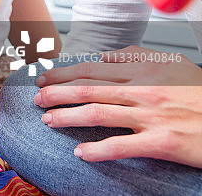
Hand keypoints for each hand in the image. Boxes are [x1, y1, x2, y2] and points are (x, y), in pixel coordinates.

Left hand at [35, 45, 201, 167]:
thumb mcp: (173, 64)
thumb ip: (136, 57)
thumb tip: (104, 57)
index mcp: (142, 72)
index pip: (91, 70)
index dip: (62, 74)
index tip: (43, 78)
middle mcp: (142, 91)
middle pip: (88, 90)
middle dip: (56, 94)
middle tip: (36, 100)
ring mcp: (150, 117)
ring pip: (98, 113)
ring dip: (68, 117)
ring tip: (48, 121)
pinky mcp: (161, 142)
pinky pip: (123, 145)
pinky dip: (99, 150)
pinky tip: (81, 152)